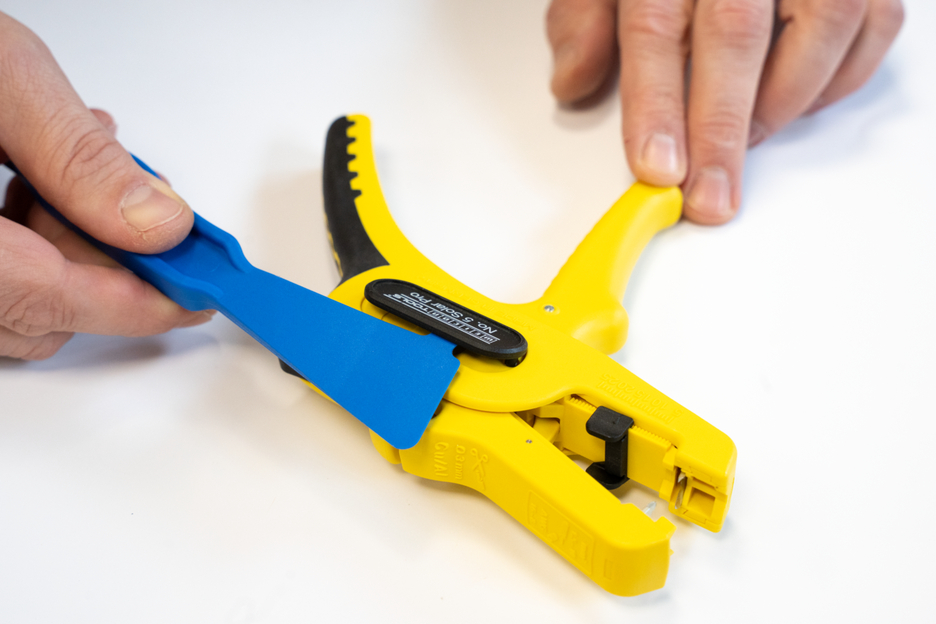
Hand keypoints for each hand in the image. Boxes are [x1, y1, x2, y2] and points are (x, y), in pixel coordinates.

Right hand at [0, 12, 211, 359]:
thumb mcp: (2, 82)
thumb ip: (79, 158)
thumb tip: (157, 223)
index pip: (47, 301)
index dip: (136, 303)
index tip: (195, 294)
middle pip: (36, 311)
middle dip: (99, 258)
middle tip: (123, 198)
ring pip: (15, 303)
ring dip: (64, 246)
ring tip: (60, 167)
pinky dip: (28, 244)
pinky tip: (31, 182)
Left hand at [547, 0, 903, 222]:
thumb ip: (584, 23)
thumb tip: (572, 81)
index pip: (657, 28)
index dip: (657, 105)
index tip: (658, 165)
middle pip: (736, 35)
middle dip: (720, 129)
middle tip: (709, 194)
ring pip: (822, 24)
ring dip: (782, 103)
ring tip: (746, 139)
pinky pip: (872, 26)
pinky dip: (834, 80)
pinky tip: (793, 101)